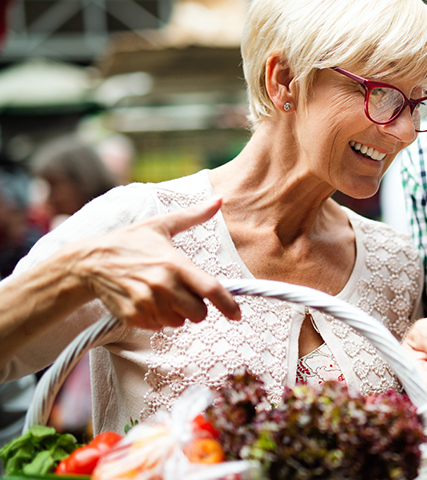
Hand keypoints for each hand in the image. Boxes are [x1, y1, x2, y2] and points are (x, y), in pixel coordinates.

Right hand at [67, 197, 240, 330]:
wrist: (90, 262)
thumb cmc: (129, 242)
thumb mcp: (161, 225)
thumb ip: (194, 215)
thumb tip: (219, 199)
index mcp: (174, 263)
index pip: (210, 289)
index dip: (228, 305)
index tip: (237, 315)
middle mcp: (162, 285)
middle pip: (198, 313)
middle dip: (197, 306)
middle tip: (185, 293)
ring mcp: (147, 303)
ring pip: (179, 322)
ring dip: (177, 313)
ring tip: (162, 294)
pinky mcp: (134, 317)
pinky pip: (159, 327)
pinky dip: (159, 318)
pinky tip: (149, 301)